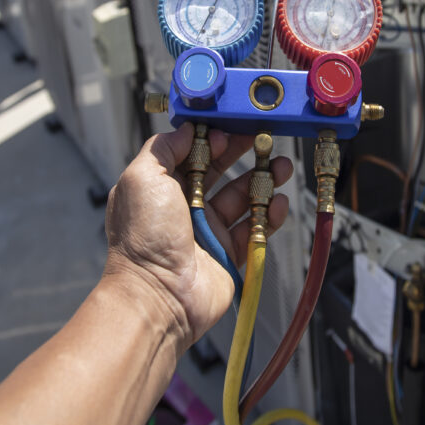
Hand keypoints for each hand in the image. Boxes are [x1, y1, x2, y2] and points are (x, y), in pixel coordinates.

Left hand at [104, 122, 293, 350]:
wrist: (158, 296)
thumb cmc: (144, 237)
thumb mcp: (143, 177)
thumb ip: (164, 148)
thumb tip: (187, 129)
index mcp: (161, 187)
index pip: (192, 153)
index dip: (212, 138)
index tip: (231, 128)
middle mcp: (183, 207)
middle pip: (220, 171)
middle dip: (243, 154)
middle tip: (265, 139)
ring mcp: (207, 231)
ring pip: (241, 198)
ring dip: (263, 180)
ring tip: (281, 167)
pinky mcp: (228, 254)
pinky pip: (254, 230)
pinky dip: (269, 215)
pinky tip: (278, 202)